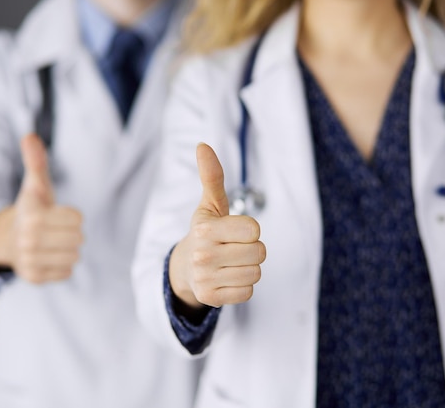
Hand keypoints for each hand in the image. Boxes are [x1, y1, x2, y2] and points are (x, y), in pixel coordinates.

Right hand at [0, 134, 83, 283]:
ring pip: (75, 256)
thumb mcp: (34, 186)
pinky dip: (62, 265)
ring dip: (68, 250)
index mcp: (33, 215)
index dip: (71, 215)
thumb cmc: (30, 210)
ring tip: (52, 243)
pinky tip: (48, 257)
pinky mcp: (34, 277)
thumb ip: (36, 162)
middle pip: (79, 238)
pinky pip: (67, 272)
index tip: (55, 214)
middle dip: (71, 233)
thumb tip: (30, 136)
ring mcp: (30, 260)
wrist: (7, 240)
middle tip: (55, 230)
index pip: (78, 218)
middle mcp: (29, 239)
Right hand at [169, 143, 265, 308]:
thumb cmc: (207, 232)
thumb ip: (212, 176)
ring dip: (248, 268)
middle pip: (259, 253)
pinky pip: (248, 292)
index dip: (250, 230)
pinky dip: (242, 286)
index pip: (255, 230)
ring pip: (256, 273)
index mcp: (205, 229)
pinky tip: (227, 278)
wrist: (185, 268)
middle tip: (233, 248)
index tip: (234, 231)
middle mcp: (203, 254)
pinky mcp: (211, 298)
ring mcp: (205, 278)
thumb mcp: (210, 205)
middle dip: (251, 249)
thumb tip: (203, 145)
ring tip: (230, 263)